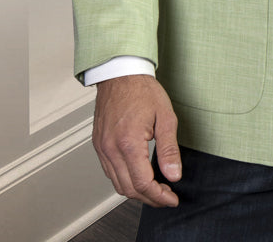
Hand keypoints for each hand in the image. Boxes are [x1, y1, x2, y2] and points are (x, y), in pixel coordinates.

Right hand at [92, 74, 181, 207]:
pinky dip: (124, 180)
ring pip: (117, 184)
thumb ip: (169, 149)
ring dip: (136, 192)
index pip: (143, 183)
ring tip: (155, 188)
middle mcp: (111, 148)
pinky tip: (138, 175)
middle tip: (166, 196)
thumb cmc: (142, 90)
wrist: (121, 73)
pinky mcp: (99, 145)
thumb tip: (174, 174)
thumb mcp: (165, 117)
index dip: (159, 196)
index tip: (171, 198)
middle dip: (150, 198)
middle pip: (129, 189)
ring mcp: (102, 147)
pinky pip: (110, 172)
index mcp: (128, 142)